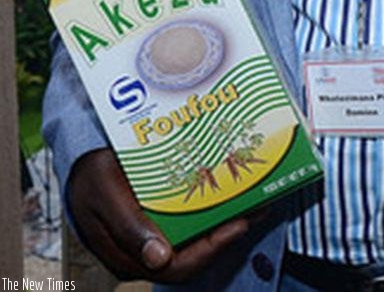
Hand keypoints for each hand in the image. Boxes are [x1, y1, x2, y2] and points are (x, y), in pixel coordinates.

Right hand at [67, 148, 252, 282]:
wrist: (82, 160)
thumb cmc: (90, 176)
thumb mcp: (103, 195)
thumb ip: (128, 225)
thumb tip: (159, 258)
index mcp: (129, 255)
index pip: (177, 267)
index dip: (211, 250)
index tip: (238, 224)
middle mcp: (148, 250)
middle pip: (196, 253)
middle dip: (228, 233)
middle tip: (257, 207)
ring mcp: (157, 234)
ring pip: (199, 236)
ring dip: (228, 219)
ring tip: (258, 197)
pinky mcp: (164, 217)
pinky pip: (195, 218)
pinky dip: (217, 206)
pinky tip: (236, 189)